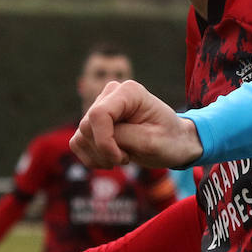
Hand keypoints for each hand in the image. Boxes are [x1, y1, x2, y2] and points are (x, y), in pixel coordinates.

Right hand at [71, 79, 201, 167]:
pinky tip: (111, 159)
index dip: (104, 141)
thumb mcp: (151, 142)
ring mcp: (100, 107)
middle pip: (87, 126)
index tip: (121, 158)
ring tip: (124, 157)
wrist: (173, 143)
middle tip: (127, 158)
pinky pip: (77, 143)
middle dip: (104, 150)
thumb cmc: (168, 140)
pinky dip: (92, 157)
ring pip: (80, 137)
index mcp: (130, 92)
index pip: (99, 115)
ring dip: (99, 156)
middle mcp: (112, 94)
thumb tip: (88, 132)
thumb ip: (122, 136)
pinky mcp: (92, 122)